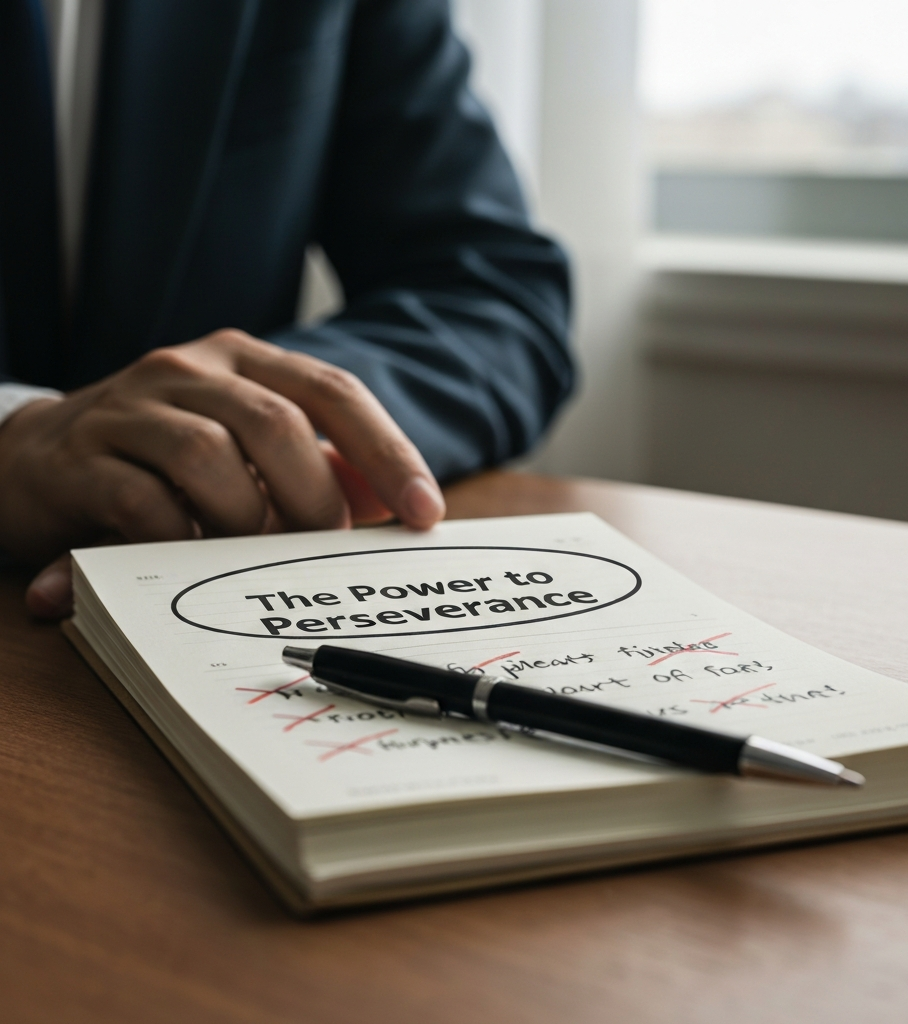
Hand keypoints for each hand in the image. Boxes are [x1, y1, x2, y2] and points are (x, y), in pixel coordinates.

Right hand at [0, 330, 445, 617]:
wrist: (37, 458)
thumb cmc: (165, 460)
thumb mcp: (248, 452)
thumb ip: (319, 469)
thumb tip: (391, 502)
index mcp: (244, 362)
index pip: (333, 392)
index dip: (387, 452)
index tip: (425, 512)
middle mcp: (188, 370)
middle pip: (276, 422)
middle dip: (315, 496)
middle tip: (325, 545)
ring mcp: (129, 408)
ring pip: (209, 456)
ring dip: (246, 520)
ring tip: (251, 552)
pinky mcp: (78, 458)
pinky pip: (142, 502)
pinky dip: (180, 539)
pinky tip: (189, 556)